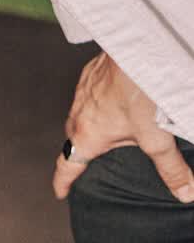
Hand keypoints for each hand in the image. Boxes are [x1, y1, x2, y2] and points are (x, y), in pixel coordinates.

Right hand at [53, 52, 193, 202]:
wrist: (135, 50)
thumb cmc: (139, 92)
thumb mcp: (158, 138)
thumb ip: (171, 169)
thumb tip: (184, 193)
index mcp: (88, 134)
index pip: (68, 164)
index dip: (64, 181)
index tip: (61, 191)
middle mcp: (79, 112)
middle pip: (72, 137)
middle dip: (78, 150)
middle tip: (88, 160)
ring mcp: (83, 90)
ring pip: (80, 113)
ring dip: (88, 123)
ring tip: (106, 128)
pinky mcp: (92, 72)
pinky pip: (88, 92)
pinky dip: (96, 100)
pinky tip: (116, 98)